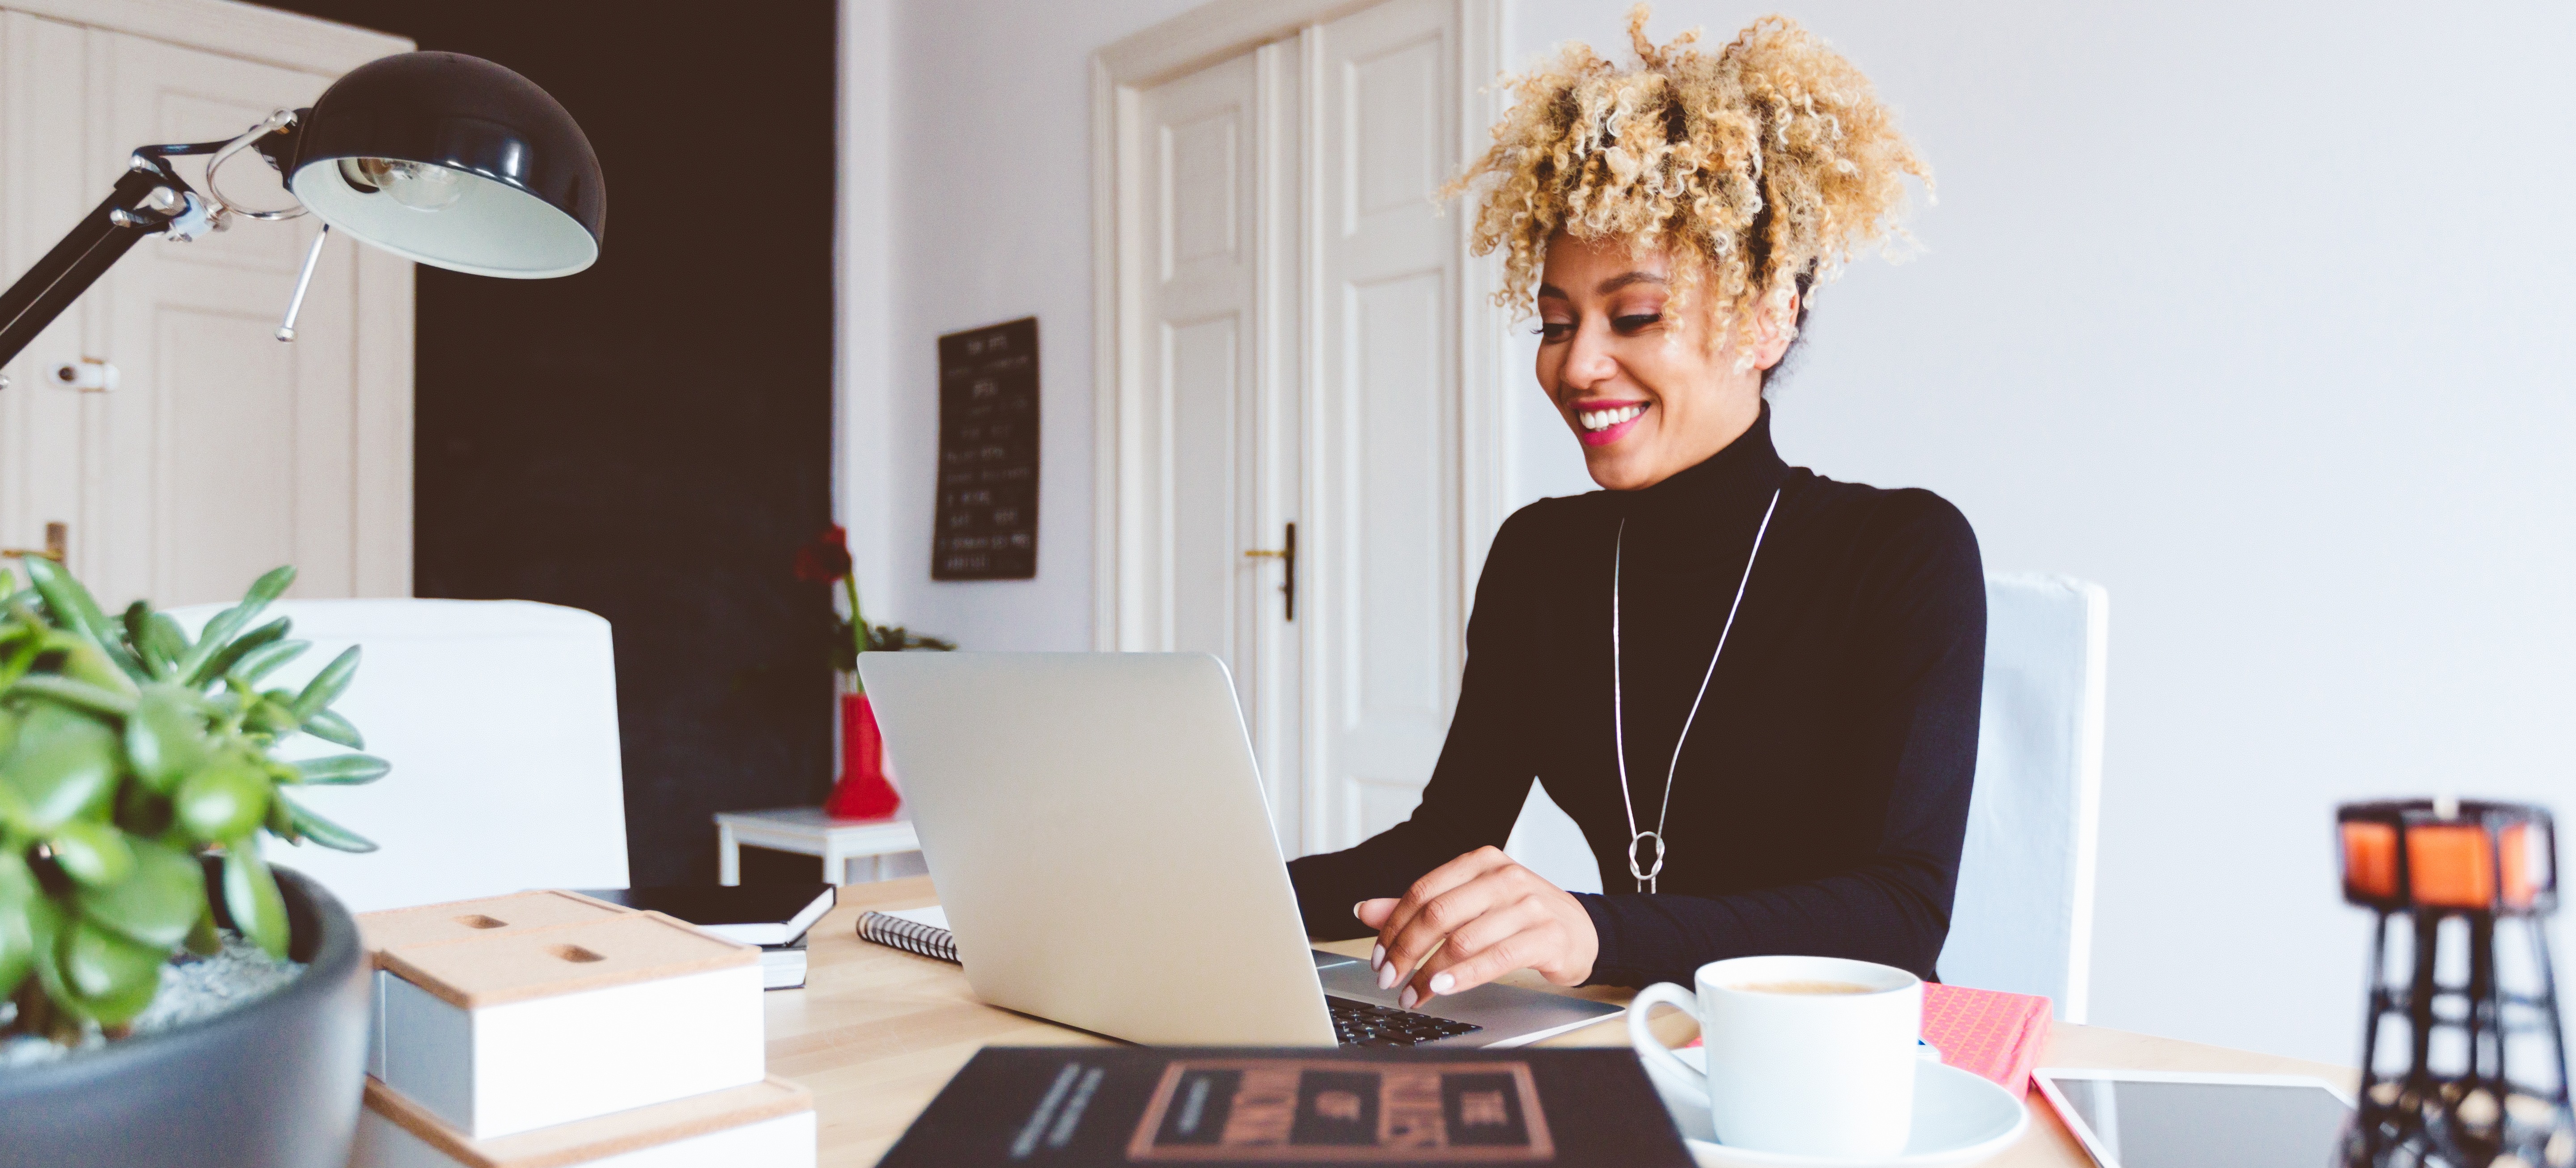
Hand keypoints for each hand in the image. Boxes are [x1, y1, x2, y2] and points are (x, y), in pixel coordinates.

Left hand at [1354, 846, 1596, 1009]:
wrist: (1581, 931)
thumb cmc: (1520, 917)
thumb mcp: (1470, 904)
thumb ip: (1420, 906)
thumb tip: (1365, 910)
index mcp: (1481, 862)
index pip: (1423, 891)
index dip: (1393, 926)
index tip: (1378, 956)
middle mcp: (1504, 877)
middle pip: (1438, 914)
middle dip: (1405, 951)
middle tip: (1388, 979)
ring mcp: (1529, 905)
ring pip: (1463, 939)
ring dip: (1429, 973)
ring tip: (1411, 995)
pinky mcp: (1547, 935)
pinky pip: (1496, 958)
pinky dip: (1463, 976)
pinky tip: (1443, 988)